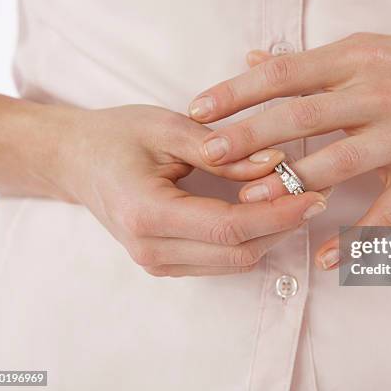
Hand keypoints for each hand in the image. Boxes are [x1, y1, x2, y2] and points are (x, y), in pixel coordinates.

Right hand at [55, 105, 327, 275]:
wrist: (75, 160)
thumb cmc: (115, 136)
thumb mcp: (166, 127)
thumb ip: (221, 149)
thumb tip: (274, 162)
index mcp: (147, 213)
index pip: (229, 227)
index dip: (277, 214)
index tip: (313, 195)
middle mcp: (152, 249)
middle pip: (238, 251)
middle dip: (282, 226)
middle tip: (315, 195)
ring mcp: (157, 262)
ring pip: (234, 261)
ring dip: (270, 235)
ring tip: (297, 202)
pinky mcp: (165, 263)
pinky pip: (221, 261)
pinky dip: (250, 239)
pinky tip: (267, 213)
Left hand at [187, 32, 390, 268]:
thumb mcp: (365, 51)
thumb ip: (308, 63)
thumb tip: (251, 59)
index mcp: (355, 60)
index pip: (284, 73)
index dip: (237, 91)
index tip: (198, 110)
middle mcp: (377, 95)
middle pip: (302, 117)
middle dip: (250, 137)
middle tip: (209, 154)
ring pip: (337, 164)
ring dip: (290, 185)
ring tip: (248, 204)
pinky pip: (385, 214)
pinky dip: (354, 240)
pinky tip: (323, 257)